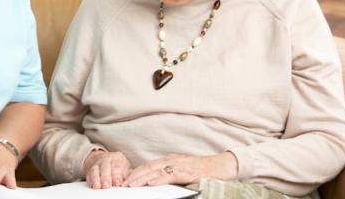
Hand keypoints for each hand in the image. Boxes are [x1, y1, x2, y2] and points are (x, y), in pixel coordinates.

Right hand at [82, 150, 131, 188]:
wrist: (103, 159)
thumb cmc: (117, 167)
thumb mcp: (125, 168)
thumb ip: (127, 176)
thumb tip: (130, 183)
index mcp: (118, 158)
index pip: (117, 166)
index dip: (117, 175)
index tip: (118, 183)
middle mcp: (106, 159)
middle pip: (105, 167)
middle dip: (106, 177)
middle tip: (107, 186)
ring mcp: (97, 164)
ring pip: (95, 170)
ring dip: (96, 179)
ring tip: (98, 187)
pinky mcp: (90, 170)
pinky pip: (89, 175)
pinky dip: (90, 181)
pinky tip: (92, 186)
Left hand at [123, 152, 237, 187]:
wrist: (221, 166)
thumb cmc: (202, 171)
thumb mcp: (182, 172)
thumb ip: (169, 176)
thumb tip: (155, 183)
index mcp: (169, 160)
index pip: (148, 166)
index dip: (135, 172)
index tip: (125, 179)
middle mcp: (171, 160)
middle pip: (148, 167)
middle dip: (134, 175)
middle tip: (122, 183)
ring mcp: (179, 164)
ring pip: (156, 170)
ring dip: (142, 177)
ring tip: (131, 184)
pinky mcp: (187, 171)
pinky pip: (170, 174)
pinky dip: (159, 178)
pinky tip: (151, 182)